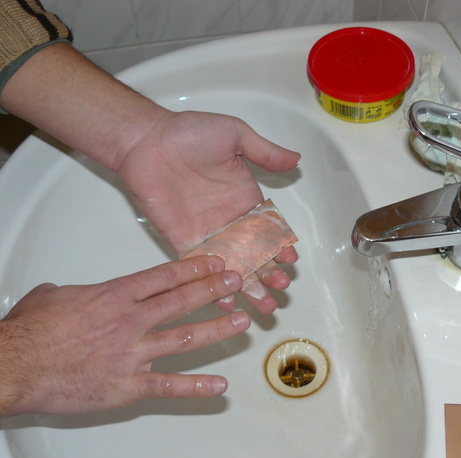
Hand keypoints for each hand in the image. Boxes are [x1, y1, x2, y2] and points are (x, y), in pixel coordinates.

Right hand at [0, 256, 248, 415]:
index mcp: (114, 296)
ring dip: (217, 329)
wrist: (14, 367)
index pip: (165, 276)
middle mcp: (130, 321)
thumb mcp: (52, 296)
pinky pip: (169, 385)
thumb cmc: (30, 333)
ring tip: (241, 321)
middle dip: (214, 289)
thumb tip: (70, 292)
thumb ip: (74, 291)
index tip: (215, 263)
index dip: (194, 268)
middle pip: (182, 301)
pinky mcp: (128, 386)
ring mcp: (132, 354)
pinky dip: (196, 387)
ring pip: (186, 338)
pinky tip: (219, 386)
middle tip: (237, 282)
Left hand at [114, 111, 300, 313]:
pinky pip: (201, 269)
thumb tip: (297, 160)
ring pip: (233, 267)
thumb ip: (265, 152)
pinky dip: (213, 286)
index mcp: (245, 199)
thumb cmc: (188, 132)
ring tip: (262, 306)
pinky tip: (227, 302)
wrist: (146, 140)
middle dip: (270, 274)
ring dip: (248, 286)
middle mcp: (230, 220)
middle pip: (256, 254)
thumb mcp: (235, 134)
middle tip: (280, 290)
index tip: (290, 259)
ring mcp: (207, 233)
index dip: (281, 246)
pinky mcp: (183, 242)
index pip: (269, 229)